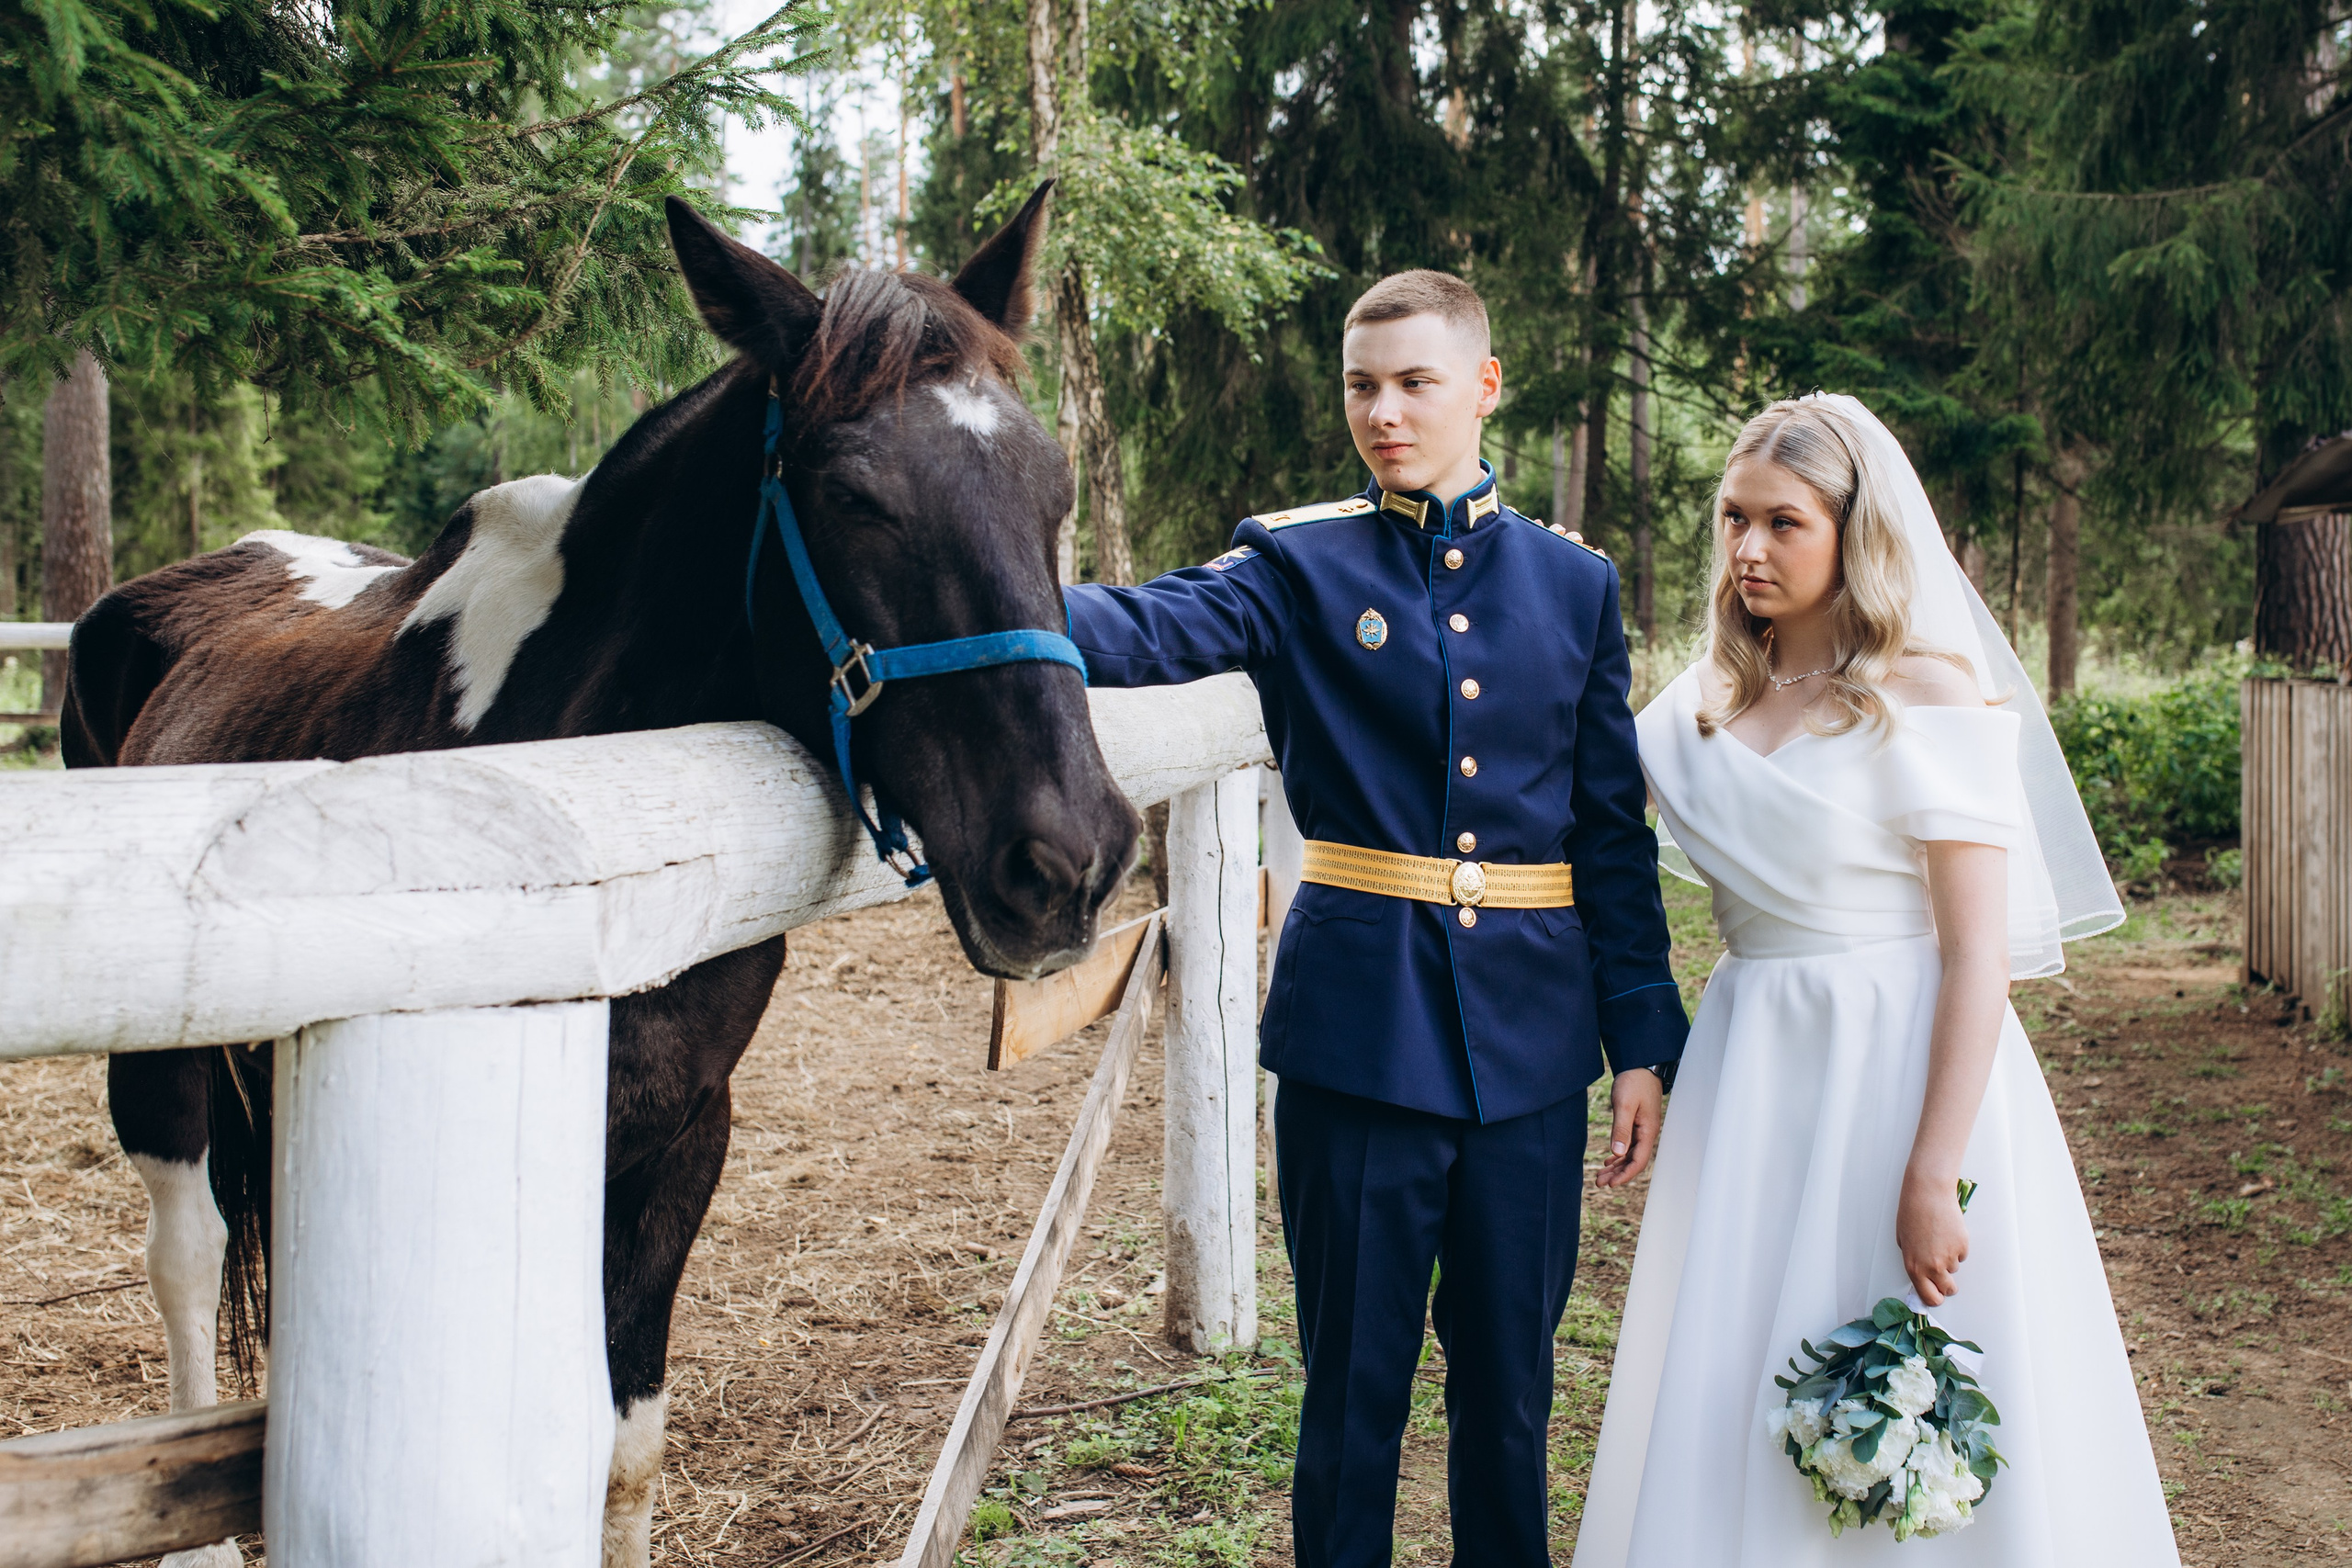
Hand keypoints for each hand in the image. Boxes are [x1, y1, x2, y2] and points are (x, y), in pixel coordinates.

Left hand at [1595, 1068, 1664, 1187]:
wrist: (1640, 1066)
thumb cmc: (1634, 1083)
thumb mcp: (1625, 1105)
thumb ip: (1621, 1129)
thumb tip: (1617, 1153)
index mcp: (1647, 1131)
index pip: (1638, 1161)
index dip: (1625, 1175)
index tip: (1611, 1184)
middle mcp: (1647, 1133)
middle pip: (1633, 1161)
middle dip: (1618, 1174)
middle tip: (1599, 1183)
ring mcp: (1642, 1129)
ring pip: (1630, 1155)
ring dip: (1616, 1167)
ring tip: (1600, 1176)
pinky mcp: (1636, 1124)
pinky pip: (1629, 1146)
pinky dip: (1618, 1155)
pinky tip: (1609, 1161)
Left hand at [1897, 1168, 1969, 1304]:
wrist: (1927, 1195)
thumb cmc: (1912, 1214)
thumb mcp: (1904, 1241)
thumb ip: (1913, 1261)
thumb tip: (1923, 1274)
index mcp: (1914, 1267)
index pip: (1929, 1297)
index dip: (1935, 1298)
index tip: (1937, 1295)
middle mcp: (1932, 1266)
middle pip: (1948, 1290)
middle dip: (1947, 1285)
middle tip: (1943, 1272)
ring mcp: (1949, 1257)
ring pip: (1954, 1270)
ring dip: (1949, 1260)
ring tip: (1939, 1239)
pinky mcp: (1962, 1247)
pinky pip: (1962, 1255)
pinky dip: (1957, 1247)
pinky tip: (1947, 1233)